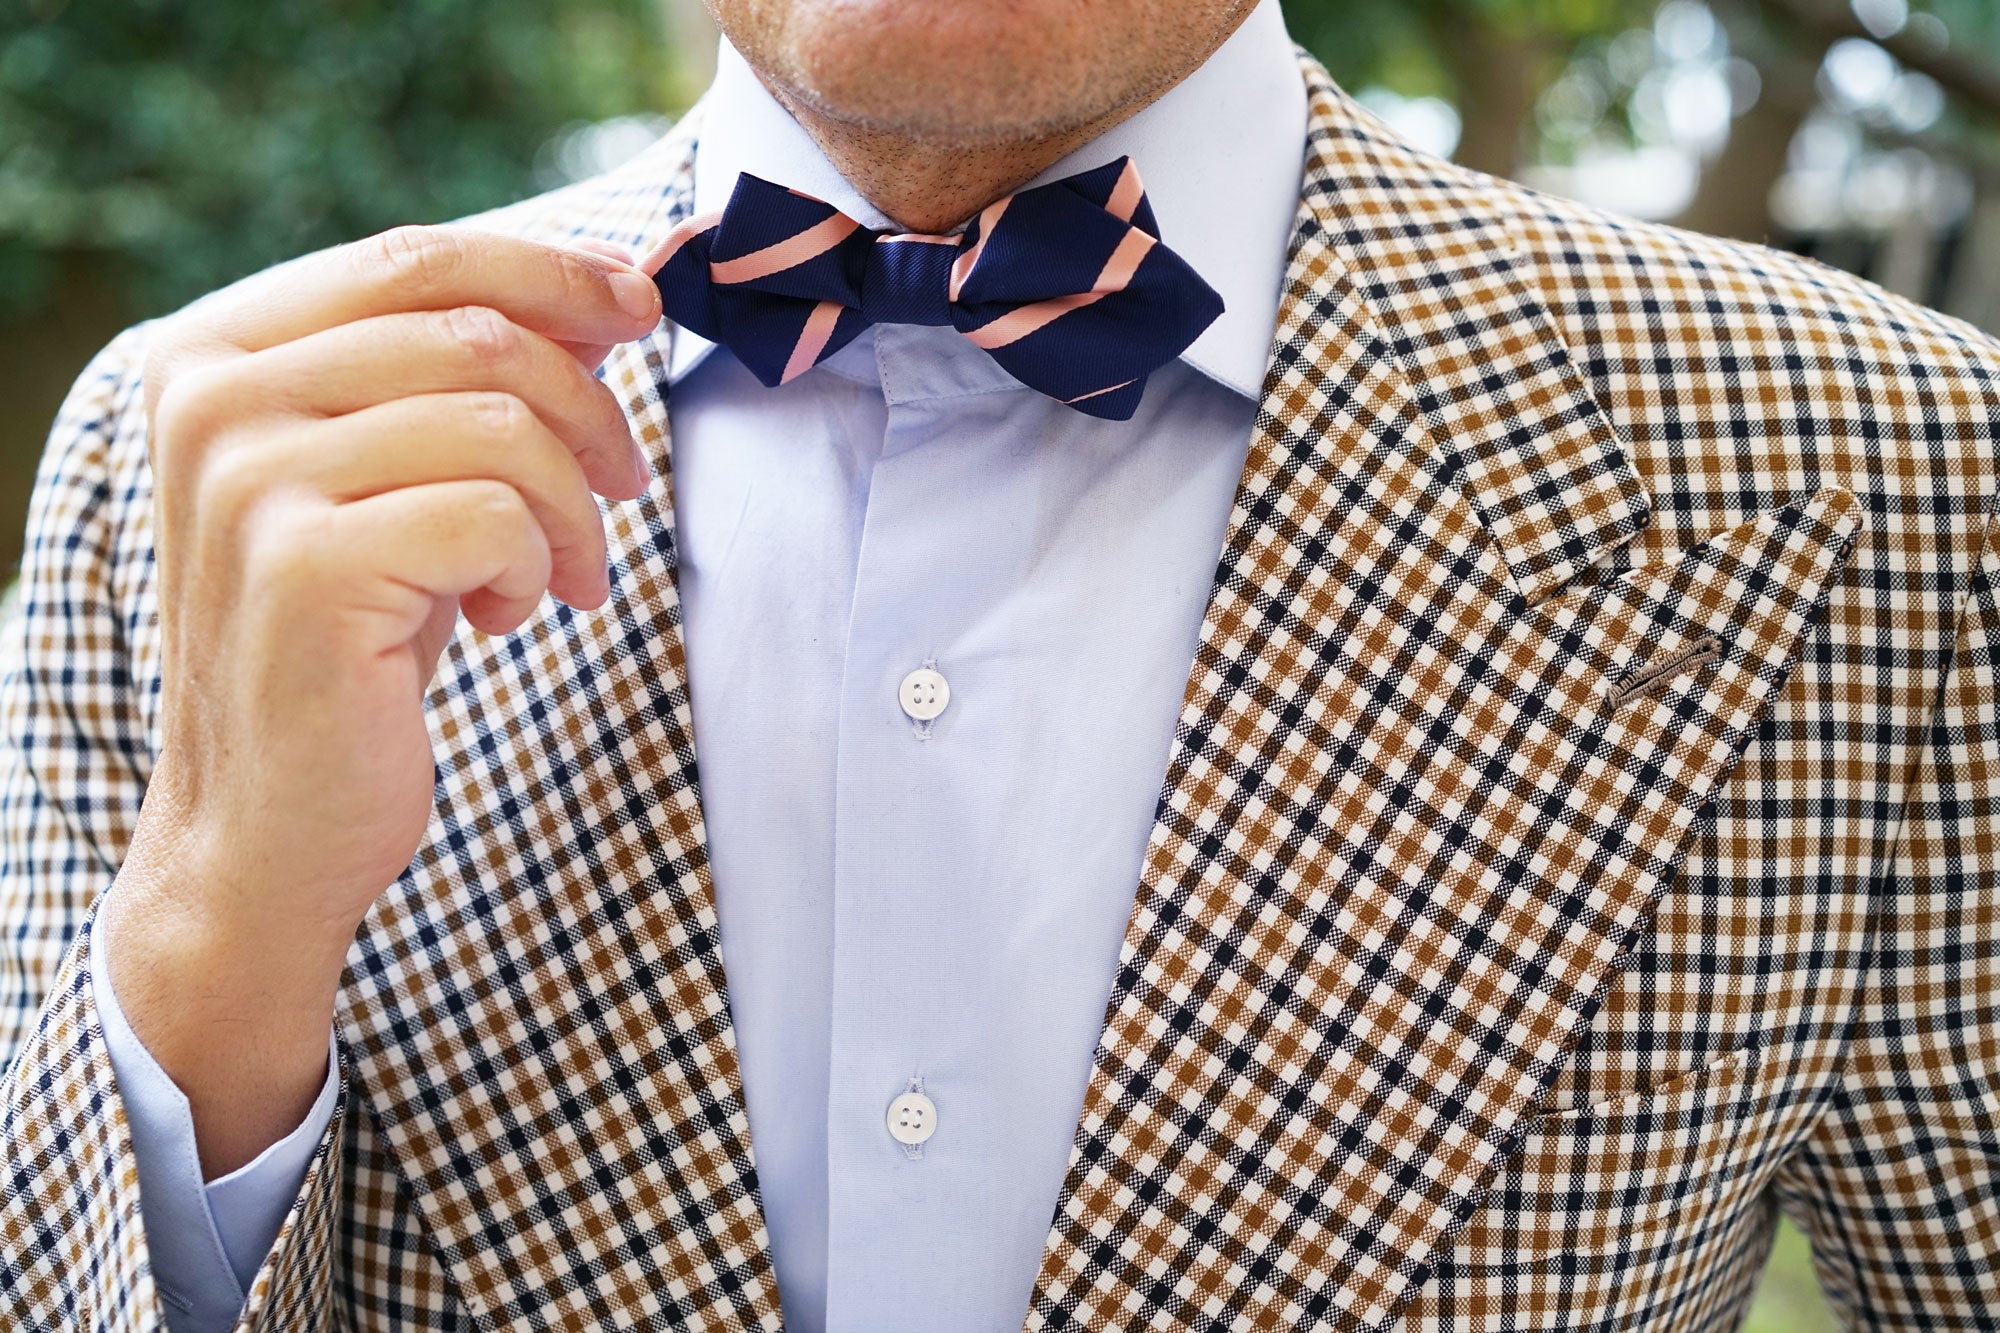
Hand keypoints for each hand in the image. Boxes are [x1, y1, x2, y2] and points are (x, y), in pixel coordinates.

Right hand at [102, 225, 661, 1174]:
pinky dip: (536, 566)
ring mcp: (249, 480)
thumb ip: (463, 381)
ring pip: (500, 423)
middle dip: (588, 409)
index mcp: (217, 353)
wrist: (269, 823)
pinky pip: (496, 515)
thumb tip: (610, 292)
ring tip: (563, 574)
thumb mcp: (396, 484)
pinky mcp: (306, 566)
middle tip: (625, 483)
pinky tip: (504, 618)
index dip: (550, 270)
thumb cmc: (350, 645)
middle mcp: (212, 399)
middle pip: (477, 333)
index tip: (638, 305)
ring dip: (574, 507)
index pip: (415, 257)